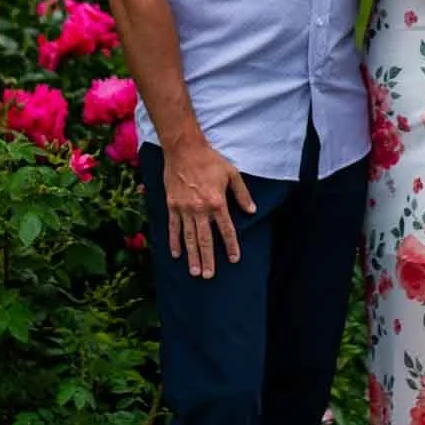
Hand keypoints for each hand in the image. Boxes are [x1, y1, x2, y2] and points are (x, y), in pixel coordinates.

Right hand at [163, 137, 254, 278]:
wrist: (184, 149)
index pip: (226, 230)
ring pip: (189, 237)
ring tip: (194, 272)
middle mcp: (200, 209)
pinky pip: (173, 227)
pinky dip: (174, 242)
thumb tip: (252, 211)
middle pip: (205, 239)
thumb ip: (242, 194)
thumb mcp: (232, 173)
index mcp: (217, 202)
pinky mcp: (172, 205)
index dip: (231, 246)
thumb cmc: (210, 160)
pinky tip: (176, 254)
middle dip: (208, 259)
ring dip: (192, 256)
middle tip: (208, 276)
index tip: (234, 260)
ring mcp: (184, 209)